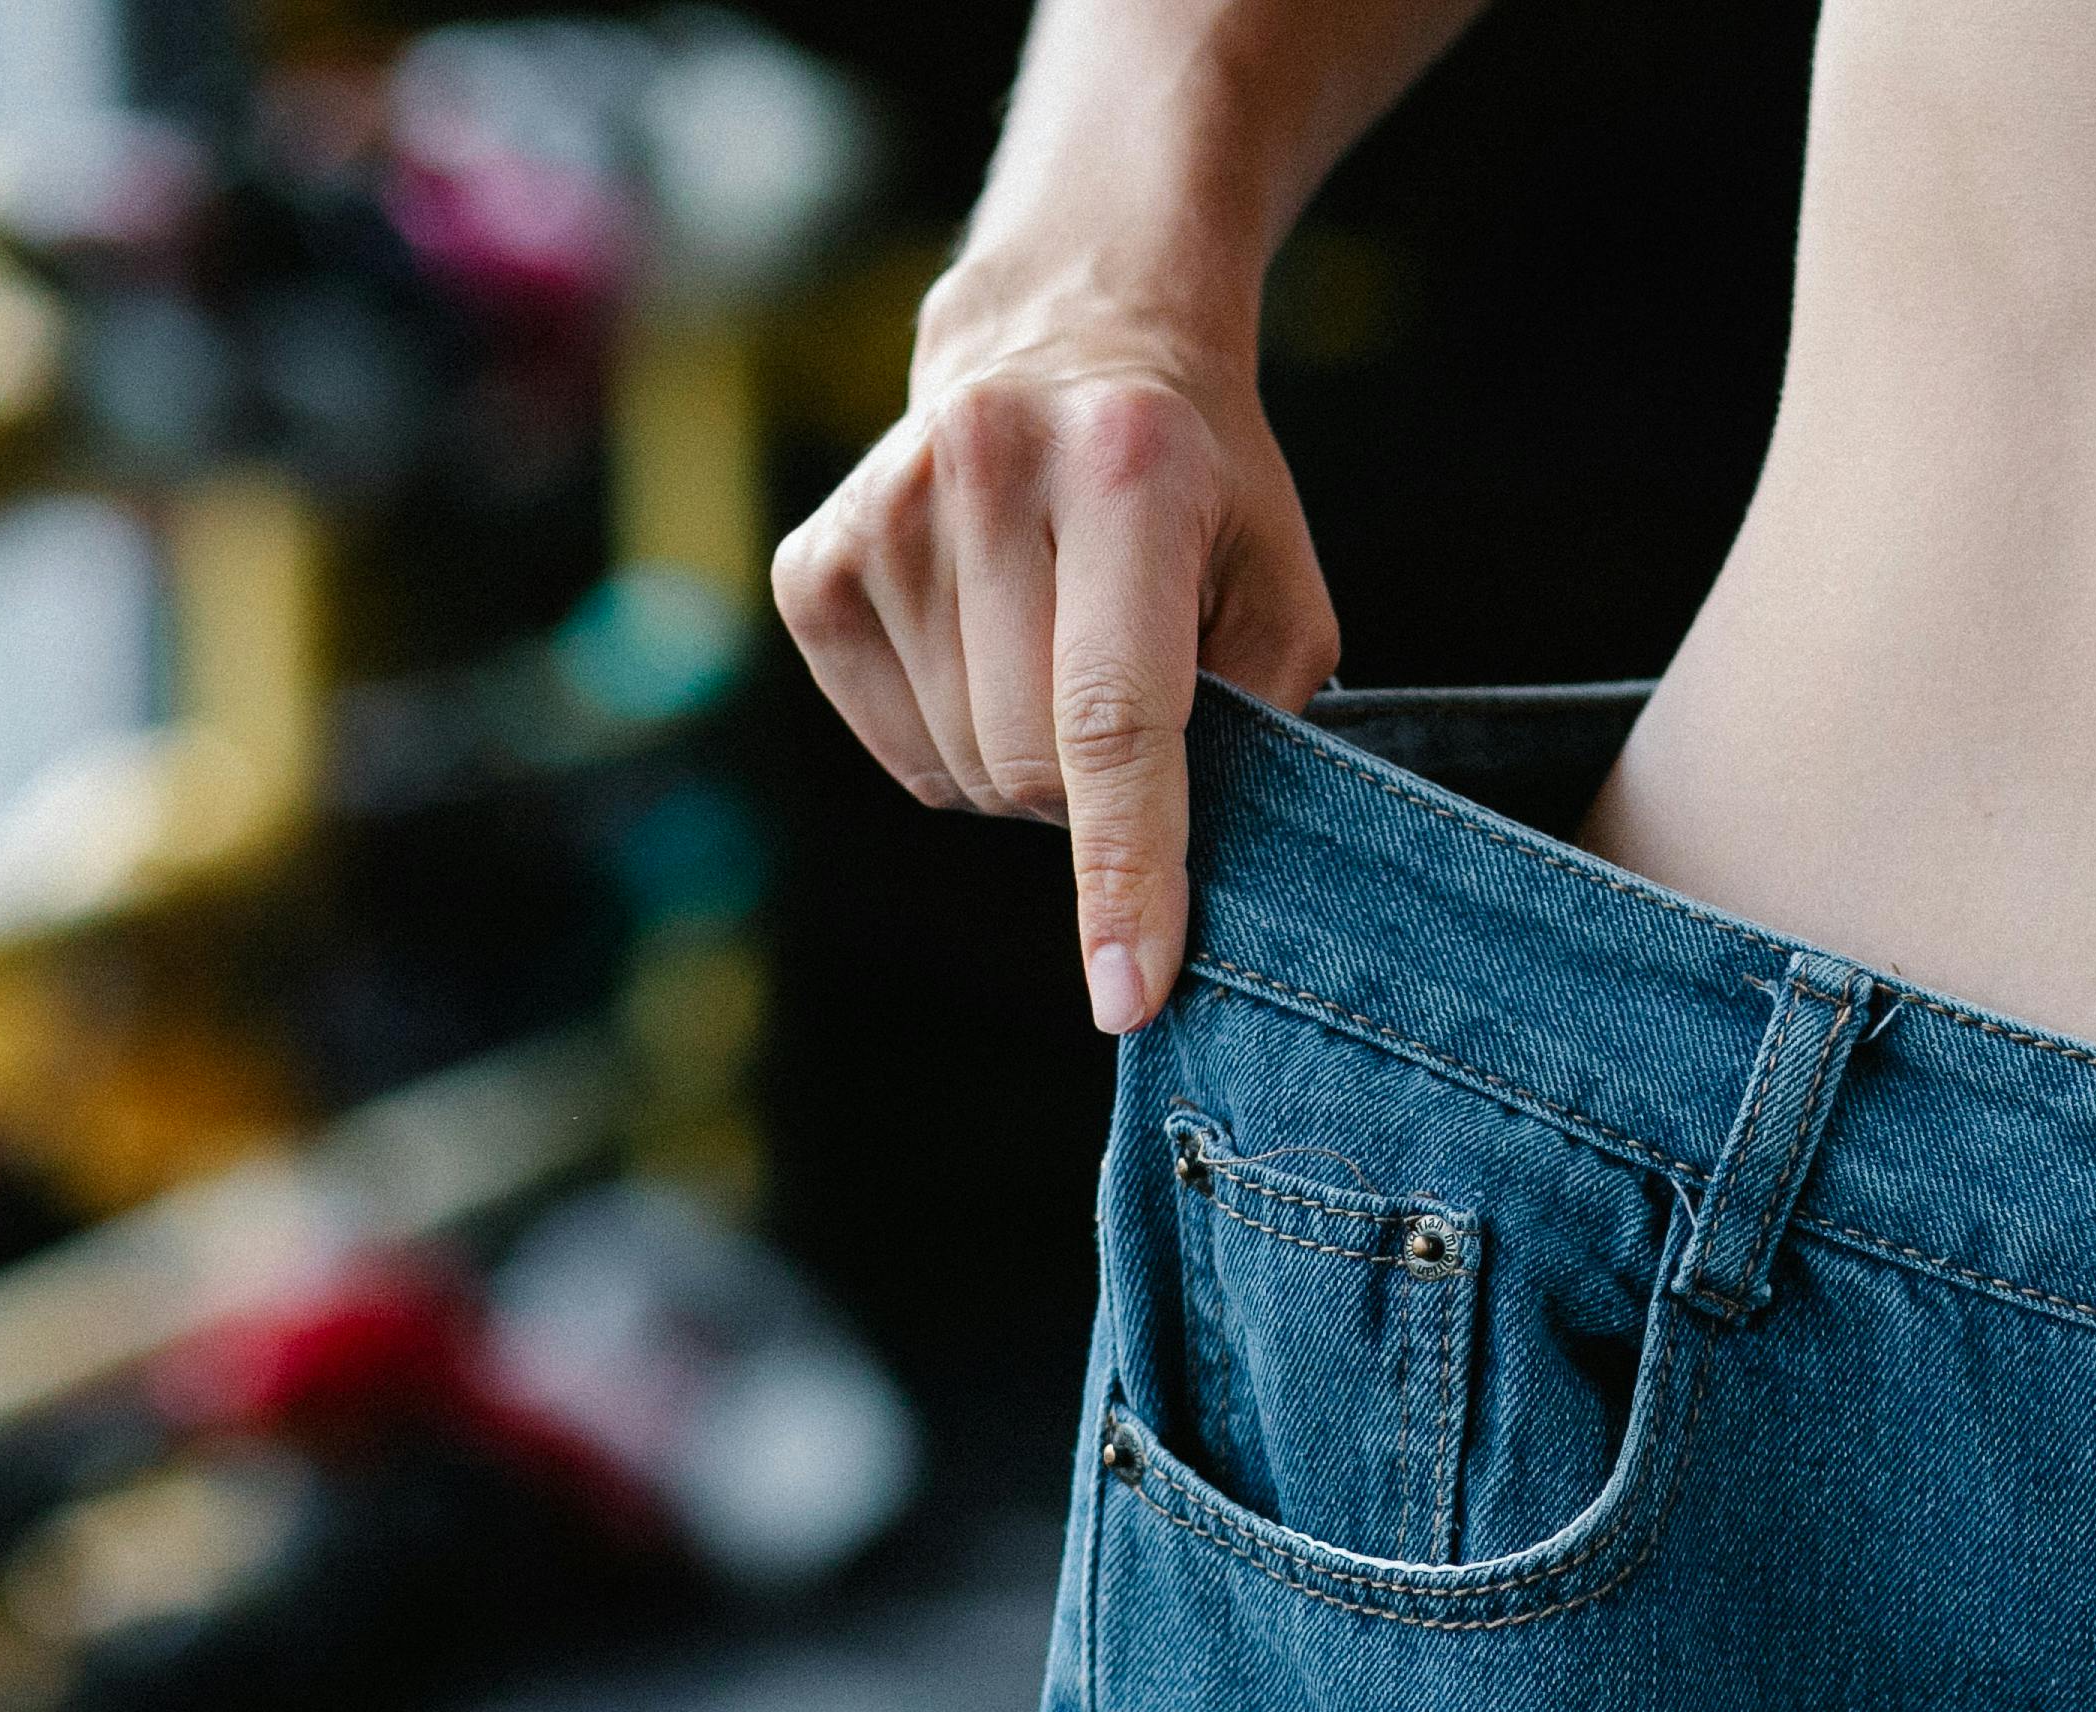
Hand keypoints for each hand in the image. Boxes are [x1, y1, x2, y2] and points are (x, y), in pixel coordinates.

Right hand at [769, 268, 1340, 1032]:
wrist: (1069, 334)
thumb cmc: (1202, 490)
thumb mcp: (1282, 587)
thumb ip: (1264, 726)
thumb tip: (1199, 885)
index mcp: (1127, 470)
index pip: (1115, 720)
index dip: (1125, 872)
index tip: (1129, 993)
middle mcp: (985, 470)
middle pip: (1032, 766)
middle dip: (1094, 794)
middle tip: (1134, 708)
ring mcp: (880, 513)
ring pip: (962, 772)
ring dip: (1026, 767)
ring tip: (1059, 654)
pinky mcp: (813, 564)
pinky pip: (895, 749)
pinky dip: (956, 746)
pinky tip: (988, 651)